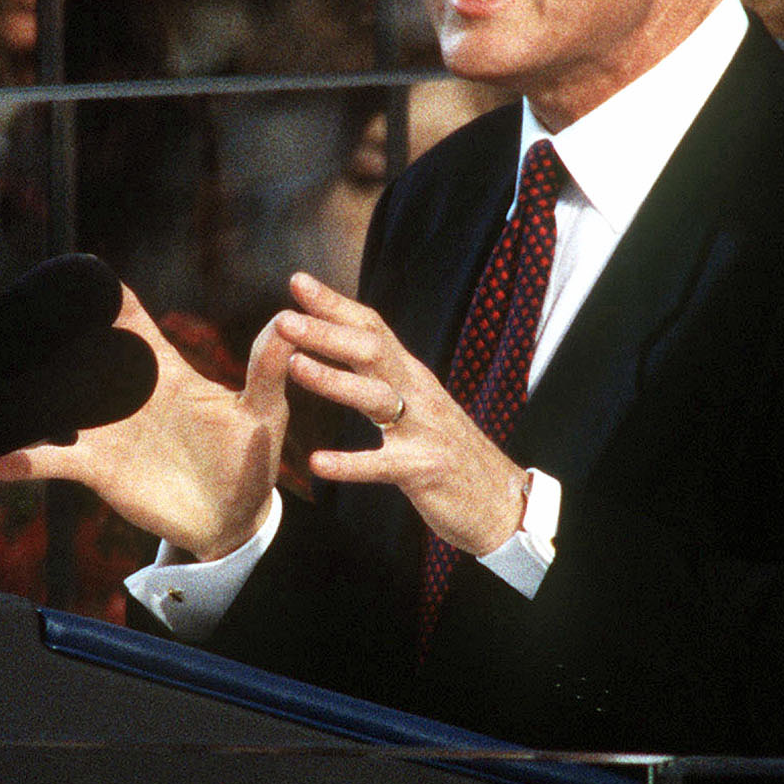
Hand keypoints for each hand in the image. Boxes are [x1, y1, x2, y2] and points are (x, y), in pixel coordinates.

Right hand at [0, 285, 290, 559]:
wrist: (232, 519)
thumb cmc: (252, 459)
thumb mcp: (265, 414)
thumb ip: (268, 370)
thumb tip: (287, 322)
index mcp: (168, 372)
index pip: (133, 323)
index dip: (110, 298)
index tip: (83, 274)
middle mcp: (130, 395)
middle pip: (83, 355)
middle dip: (54, 337)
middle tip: (21, 318)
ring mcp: (110, 430)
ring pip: (59, 404)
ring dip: (30, 397)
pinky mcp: (99, 468)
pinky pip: (54, 462)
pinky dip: (25, 462)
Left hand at [275, 271, 529, 557]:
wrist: (501, 501)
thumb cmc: (451, 453)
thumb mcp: (421, 406)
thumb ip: (388, 379)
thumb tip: (352, 349)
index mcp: (413, 377)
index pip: (372, 328)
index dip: (335, 304)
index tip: (298, 281)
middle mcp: (419, 394)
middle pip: (371, 351)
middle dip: (326, 332)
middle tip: (283, 319)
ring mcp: (424, 431)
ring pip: (376, 396)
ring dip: (333, 379)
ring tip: (293, 365)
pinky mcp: (424, 470)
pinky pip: (381, 465)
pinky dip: (349, 464)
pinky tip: (317, 463)